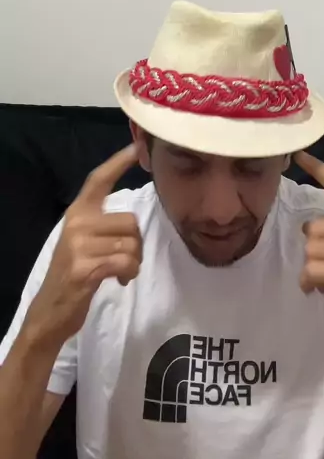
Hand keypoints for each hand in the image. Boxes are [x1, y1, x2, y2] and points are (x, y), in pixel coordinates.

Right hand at [24, 144, 141, 350]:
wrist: (50, 312)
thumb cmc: (74, 274)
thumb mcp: (83, 241)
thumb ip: (103, 225)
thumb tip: (134, 222)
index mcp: (77, 212)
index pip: (99, 179)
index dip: (119, 161)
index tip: (137, 146)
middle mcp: (77, 222)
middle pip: (130, 221)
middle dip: (136, 244)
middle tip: (126, 260)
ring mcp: (78, 244)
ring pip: (131, 244)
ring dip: (134, 263)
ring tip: (120, 272)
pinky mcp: (84, 267)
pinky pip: (126, 262)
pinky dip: (129, 273)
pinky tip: (118, 280)